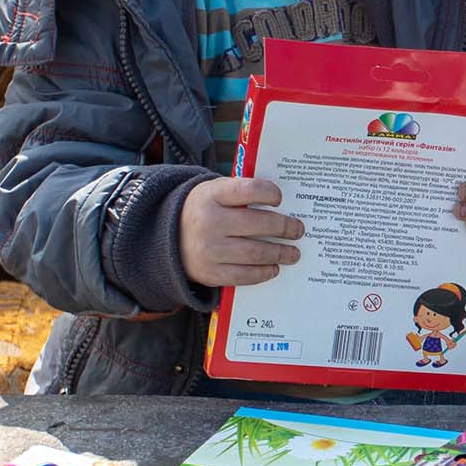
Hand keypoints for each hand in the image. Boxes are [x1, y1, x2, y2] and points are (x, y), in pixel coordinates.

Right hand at [177, 175, 300, 288]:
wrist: (166, 235)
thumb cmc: (204, 210)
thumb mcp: (215, 192)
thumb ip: (242, 193)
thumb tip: (284, 204)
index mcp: (211, 195)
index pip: (247, 190)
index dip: (268, 193)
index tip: (280, 198)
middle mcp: (208, 222)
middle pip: (257, 224)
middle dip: (284, 228)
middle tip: (298, 230)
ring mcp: (208, 249)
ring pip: (254, 252)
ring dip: (279, 253)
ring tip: (293, 253)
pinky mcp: (209, 272)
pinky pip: (243, 275)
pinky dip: (263, 272)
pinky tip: (274, 267)